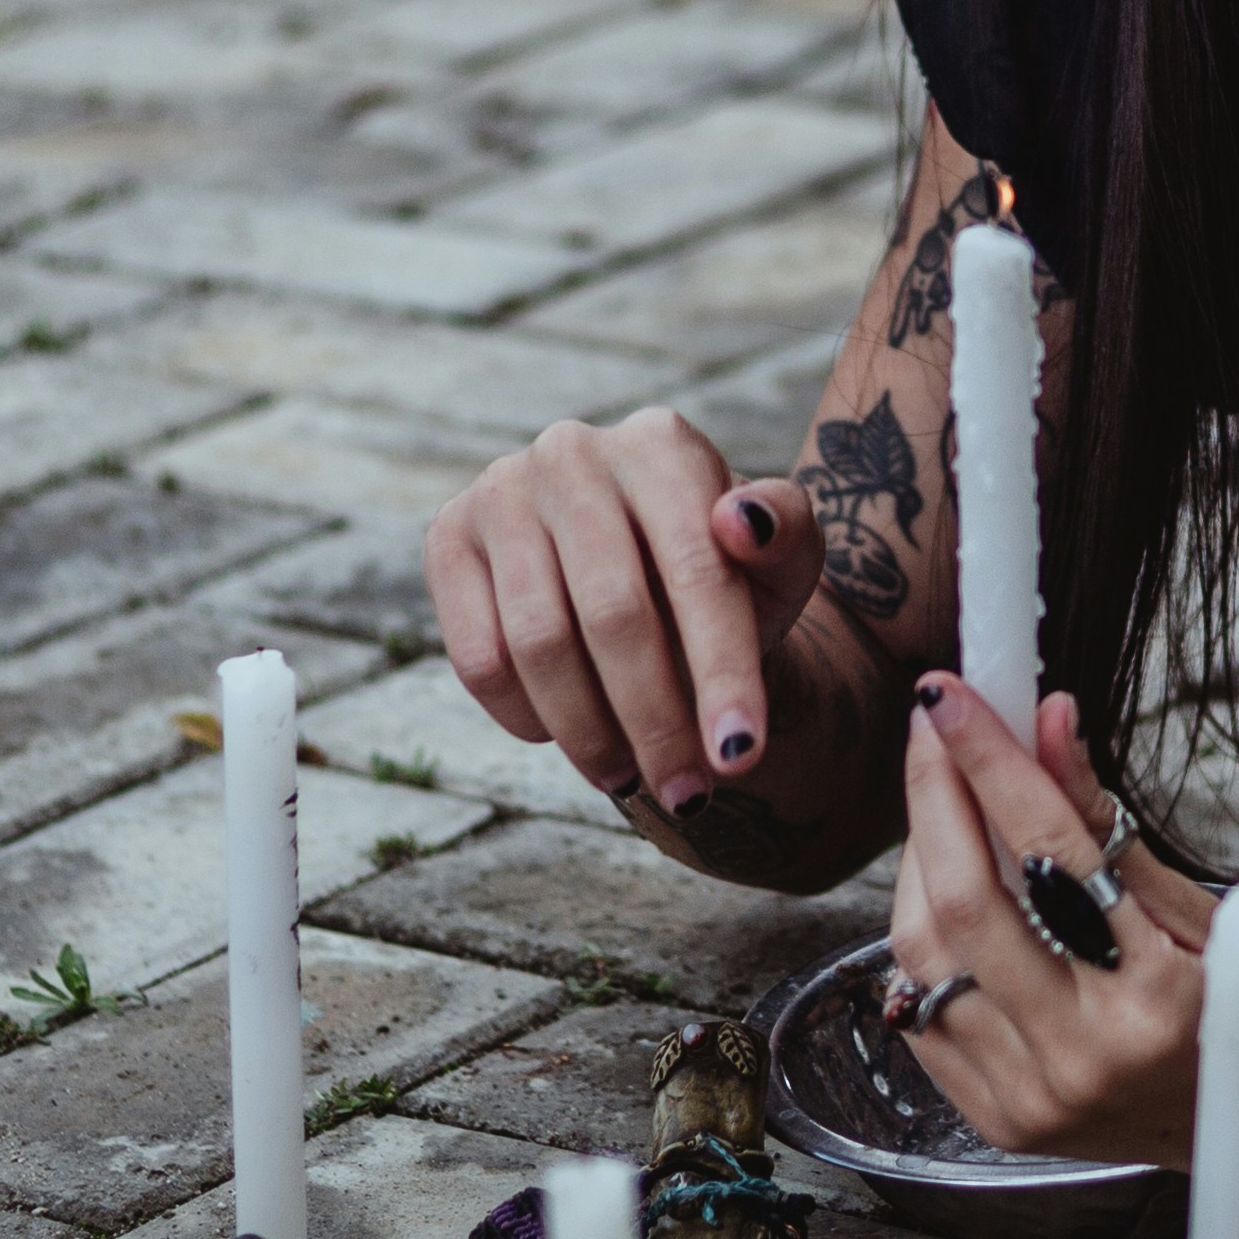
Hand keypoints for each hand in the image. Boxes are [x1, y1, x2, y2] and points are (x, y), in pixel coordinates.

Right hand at [424, 410, 819, 818]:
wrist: (637, 566)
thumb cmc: (723, 571)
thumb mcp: (780, 560)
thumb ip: (789, 537)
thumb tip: (741, 522)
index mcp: (662, 444)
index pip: (698, 572)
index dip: (722, 672)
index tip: (741, 755)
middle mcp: (573, 453)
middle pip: (614, 615)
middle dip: (656, 721)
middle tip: (686, 794)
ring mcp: (501, 491)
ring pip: (540, 644)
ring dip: (590, 733)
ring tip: (631, 777)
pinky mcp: (448, 538)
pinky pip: (480, 657)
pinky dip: (526, 718)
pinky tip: (569, 736)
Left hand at [881, 677, 1238, 1194]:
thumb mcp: (1206, 908)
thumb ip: (1105, 821)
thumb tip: (1047, 722)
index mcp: (1158, 1001)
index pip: (1050, 852)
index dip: (993, 761)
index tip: (955, 695)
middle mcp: (1086, 1059)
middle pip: (967, 906)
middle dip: (934, 796)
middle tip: (934, 724)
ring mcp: (1035, 1101)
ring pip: (928, 958)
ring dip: (922, 862)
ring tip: (945, 801)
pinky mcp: (1001, 1123)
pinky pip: (924, 1013)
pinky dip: (926, 940)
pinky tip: (949, 888)